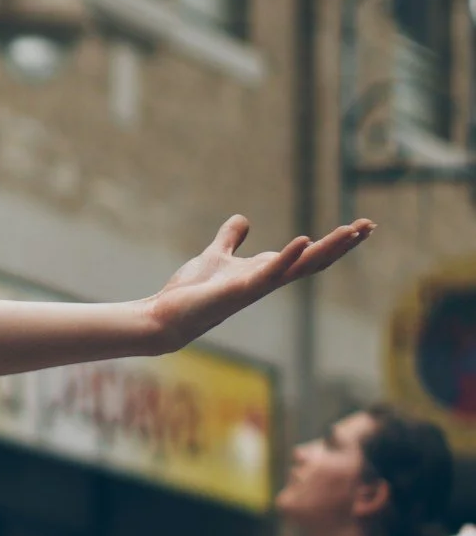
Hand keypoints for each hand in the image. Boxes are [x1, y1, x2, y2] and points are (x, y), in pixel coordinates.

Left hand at [145, 216, 372, 350]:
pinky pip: (269, 273)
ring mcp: (257, 287)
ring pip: (301, 266)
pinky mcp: (240, 291)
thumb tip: (243, 219)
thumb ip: (230, 239)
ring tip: (351, 230)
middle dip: (343, 243)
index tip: (360, 225)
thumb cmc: (193, 292)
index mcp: (267, 270)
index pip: (310, 254)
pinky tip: (303, 240)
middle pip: (315, 260)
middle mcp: (268, 280)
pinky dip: (287, 257)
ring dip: (327, 248)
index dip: (335, 241)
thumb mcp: (216, 256)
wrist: (167, 316)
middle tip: (370, 225)